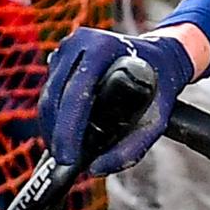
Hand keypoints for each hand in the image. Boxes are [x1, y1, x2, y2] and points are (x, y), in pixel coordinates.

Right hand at [36, 26, 195, 177]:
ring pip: (48, 94)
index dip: (68, 129)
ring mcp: (68, 46)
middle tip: (64, 160)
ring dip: (51, 126)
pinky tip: (62, 133)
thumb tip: (97, 168)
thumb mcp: (157, 117)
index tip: (69, 157)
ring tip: (62, 150)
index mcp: (103, 47)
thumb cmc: (161, 83)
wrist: (161, 55)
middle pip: (55, 95)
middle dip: (56, 133)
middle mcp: (80, 42)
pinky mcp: (62, 55)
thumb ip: (132, 147)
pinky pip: (50, 89)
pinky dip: (54, 114)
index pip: (76, 93)